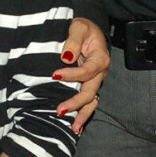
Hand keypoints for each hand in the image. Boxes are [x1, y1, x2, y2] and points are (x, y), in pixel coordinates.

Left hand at [52, 17, 109, 132]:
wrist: (89, 30)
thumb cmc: (84, 28)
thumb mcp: (79, 27)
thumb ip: (73, 41)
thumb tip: (66, 57)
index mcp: (100, 59)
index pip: (87, 71)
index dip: (72, 75)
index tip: (55, 74)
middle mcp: (100, 73)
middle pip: (90, 91)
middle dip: (75, 102)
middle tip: (59, 110)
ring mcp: (95, 80)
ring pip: (91, 101)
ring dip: (82, 114)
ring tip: (73, 129)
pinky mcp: (89, 84)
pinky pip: (88, 101)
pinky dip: (83, 114)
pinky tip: (76, 126)